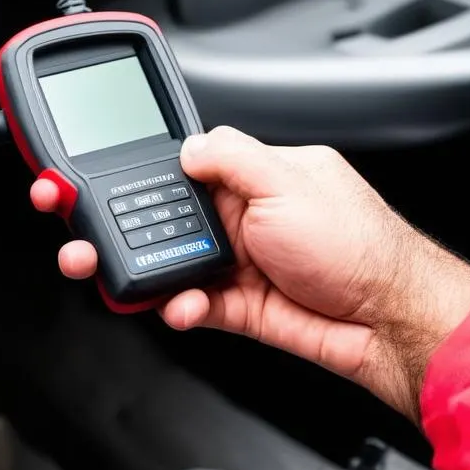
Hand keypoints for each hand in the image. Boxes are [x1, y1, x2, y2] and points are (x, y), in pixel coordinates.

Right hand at [30, 126, 469, 420]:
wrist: (390, 322)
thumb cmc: (359, 245)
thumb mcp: (291, 181)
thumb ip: (230, 157)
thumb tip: (186, 147)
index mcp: (251, 175)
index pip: (178, 166)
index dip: (133, 170)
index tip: (92, 177)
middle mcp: (240, 216)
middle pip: (159, 217)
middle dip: (114, 226)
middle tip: (79, 234)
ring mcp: (236, 262)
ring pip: (165, 263)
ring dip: (136, 271)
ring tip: (111, 274)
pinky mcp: (237, 306)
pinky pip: (189, 303)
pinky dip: (177, 306)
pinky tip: (181, 306)